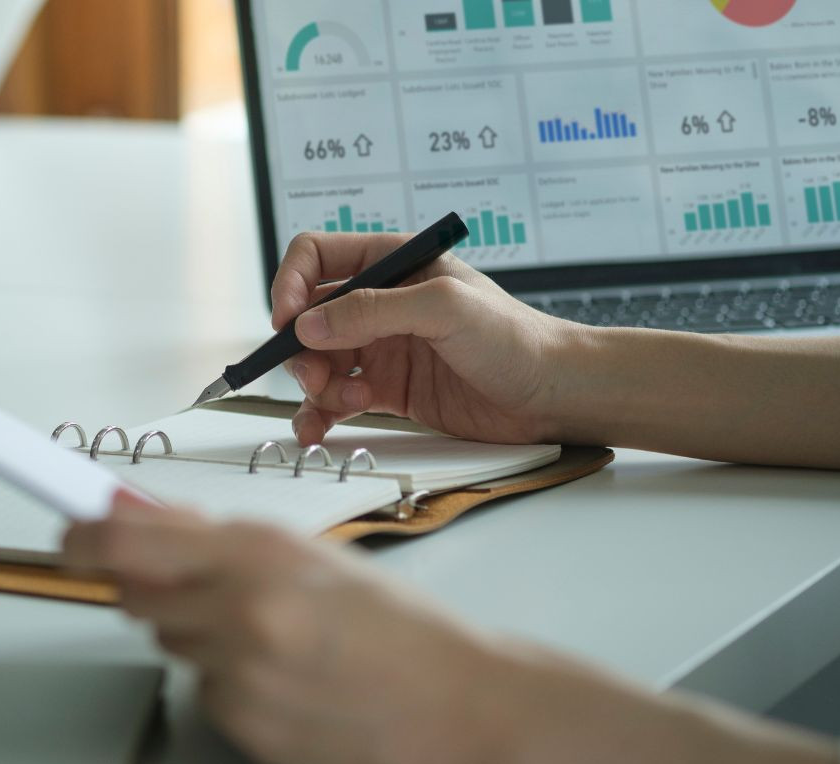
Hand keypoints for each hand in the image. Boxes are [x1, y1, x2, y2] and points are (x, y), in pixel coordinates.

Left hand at [62, 493, 506, 763]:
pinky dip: (231, 684)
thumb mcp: (312, 555)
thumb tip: (136, 517)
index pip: (124, 542)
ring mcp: (239, 679)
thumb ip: (218, 539)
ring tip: (276, 640)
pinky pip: (205, 694)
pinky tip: (288, 682)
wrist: (463, 706)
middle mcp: (240, 614)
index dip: (82, 536)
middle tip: (213, 590)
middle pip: (136, 597)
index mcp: (258, 555)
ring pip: (173, 644)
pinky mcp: (244, 731)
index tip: (66, 533)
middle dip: (156, 588)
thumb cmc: (400, 626)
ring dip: (201, 635)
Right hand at [272, 232, 583, 445]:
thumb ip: (373, 311)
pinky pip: (335, 399)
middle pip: (309, 316)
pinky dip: (319, 415)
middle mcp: (381, 303)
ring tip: (341, 403)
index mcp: (393, 264)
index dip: (291, 285)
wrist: (552, 395)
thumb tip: (307, 324)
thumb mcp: (444, 308)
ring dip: (313, 385)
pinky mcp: (388, 390)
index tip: (287, 322)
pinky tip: (319, 430)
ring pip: (317, 361)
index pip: (316, 258)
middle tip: (317, 376)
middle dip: (300, 348)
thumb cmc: (515, 338)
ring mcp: (381, 348)